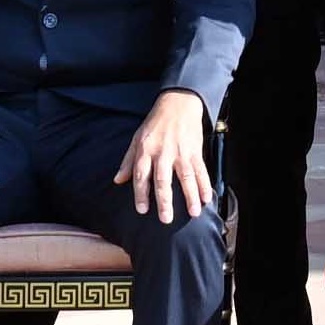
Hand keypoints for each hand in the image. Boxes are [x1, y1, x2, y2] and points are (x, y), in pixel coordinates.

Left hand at [124, 90, 218, 222]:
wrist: (177, 104)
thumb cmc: (154, 124)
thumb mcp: (136, 139)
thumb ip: (128, 161)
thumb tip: (118, 180)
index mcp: (145, 151)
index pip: (141, 175)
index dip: (141, 193)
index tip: (142, 210)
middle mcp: (162, 153)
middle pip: (162, 180)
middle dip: (164, 201)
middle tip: (166, 219)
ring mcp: (180, 152)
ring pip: (185, 177)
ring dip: (190, 196)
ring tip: (193, 213)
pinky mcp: (194, 151)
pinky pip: (200, 170)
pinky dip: (204, 184)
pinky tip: (206, 198)